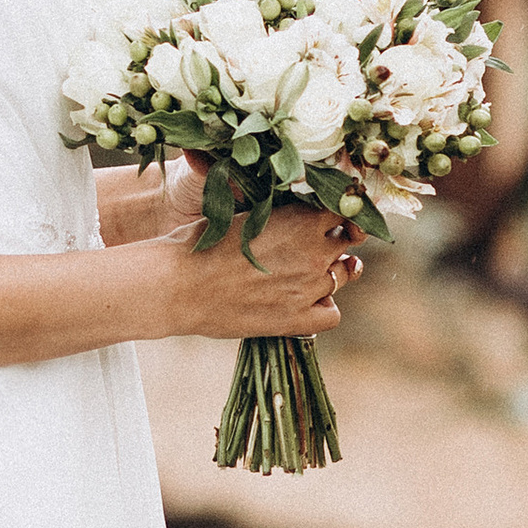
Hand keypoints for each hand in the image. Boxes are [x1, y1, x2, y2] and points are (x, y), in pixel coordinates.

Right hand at [161, 198, 361, 341]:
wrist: (178, 285)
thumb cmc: (202, 241)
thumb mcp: (243, 211)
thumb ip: (279, 210)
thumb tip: (297, 207)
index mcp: (302, 218)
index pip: (345, 209)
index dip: (342, 210)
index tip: (334, 213)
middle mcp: (313, 252)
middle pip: (349, 241)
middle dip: (338, 239)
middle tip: (318, 241)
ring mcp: (308, 288)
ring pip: (344, 276)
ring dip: (333, 271)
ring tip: (308, 271)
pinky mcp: (296, 320)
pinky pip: (332, 313)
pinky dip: (325, 305)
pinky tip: (306, 300)